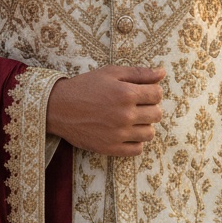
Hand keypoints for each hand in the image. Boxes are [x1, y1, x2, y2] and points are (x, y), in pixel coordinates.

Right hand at [45, 65, 164, 156]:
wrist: (59, 107)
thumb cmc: (85, 86)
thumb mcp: (111, 73)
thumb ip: (139, 73)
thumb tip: (162, 73)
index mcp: (127, 93)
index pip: (158, 95)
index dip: (153, 92)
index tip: (142, 92)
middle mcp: (125, 115)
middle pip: (157, 114)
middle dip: (150, 108)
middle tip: (136, 106)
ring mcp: (119, 134)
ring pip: (149, 133)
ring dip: (144, 125)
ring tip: (131, 119)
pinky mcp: (111, 148)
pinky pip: (137, 149)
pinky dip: (135, 142)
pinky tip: (126, 133)